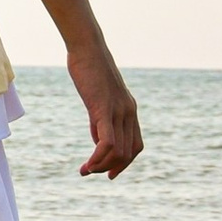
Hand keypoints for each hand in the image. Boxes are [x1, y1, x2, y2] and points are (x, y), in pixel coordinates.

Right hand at [68, 35, 141, 177]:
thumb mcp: (98, 98)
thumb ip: (100, 120)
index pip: (135, 145)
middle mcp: (129, 112)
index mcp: (129, 110)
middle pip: (129, 153)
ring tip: (86, 170)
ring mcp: (118, 111)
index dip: (124, 163)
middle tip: (90, 172)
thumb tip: (98, 141)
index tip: (107, 172)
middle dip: (110, 168)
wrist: (87, 48)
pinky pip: (107, 142)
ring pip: (119, 151)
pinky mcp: (104, 109)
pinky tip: (87, 164)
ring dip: (101, 166)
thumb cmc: (89, 69)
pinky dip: (98, 159)